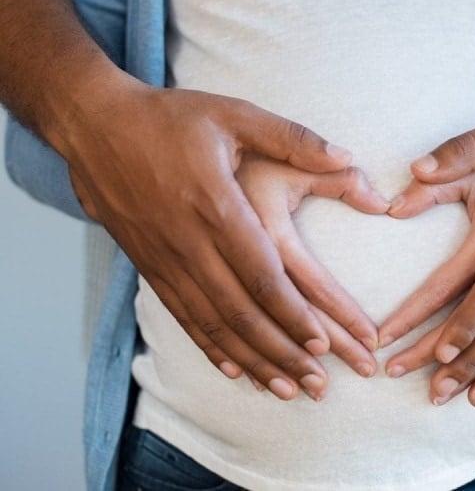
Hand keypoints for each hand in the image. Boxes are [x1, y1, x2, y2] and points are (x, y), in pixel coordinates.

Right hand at [63, 80, 368, 400]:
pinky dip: (212, 348)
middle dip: (284, 353)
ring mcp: (166, 260)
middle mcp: (190, 243)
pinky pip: (184, 318)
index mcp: (217, 206)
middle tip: (319, 384)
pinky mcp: (150, 267)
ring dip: (254, 362)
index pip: (263, 275)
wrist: (95, 126)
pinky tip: (236, 371)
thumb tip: (349, 157)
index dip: (293, 314)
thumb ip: (294, 139)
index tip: (325, 343)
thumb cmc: (171, 119)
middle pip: (242, 313)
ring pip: (215, 325)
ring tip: (289, 390)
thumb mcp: (235, 114)